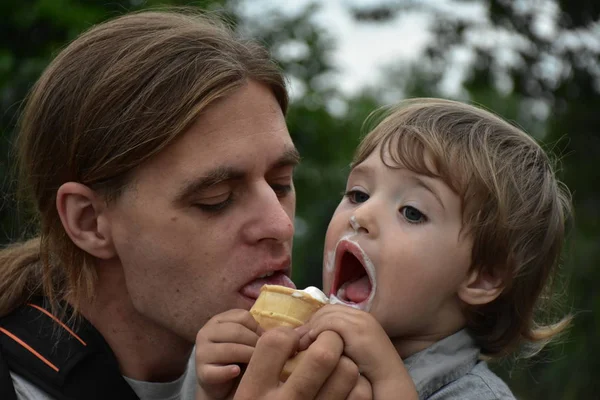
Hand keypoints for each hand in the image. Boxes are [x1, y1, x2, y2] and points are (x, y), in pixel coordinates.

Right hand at [195, 309, 261, 399]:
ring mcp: (201, 352)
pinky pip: (217, 371)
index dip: (258, 328)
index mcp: (218, 320)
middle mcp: (206, 332)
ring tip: (257, 363)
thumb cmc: (237, 358)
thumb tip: (279, 331)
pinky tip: (237, 371)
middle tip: (265, 353)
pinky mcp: (201, 372)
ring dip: (248, 356)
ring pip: (230, 349)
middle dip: (255, 342)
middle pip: (237, 331)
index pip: (242, 316)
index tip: (265, 340)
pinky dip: (228, 372)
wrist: (220, 384)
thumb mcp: (245, 340)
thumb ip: (255, 331)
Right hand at [234, 327, 371, 399]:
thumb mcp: (245, 398)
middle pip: (322, 354)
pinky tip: (347, 390)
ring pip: (347, 371)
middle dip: (329, 339)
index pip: (275, 341)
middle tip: (327, 344)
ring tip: (338, 369)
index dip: (289, 334)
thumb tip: (292, 334)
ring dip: (346, 363)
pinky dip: (358, 387)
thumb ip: (261, 370)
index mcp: (253, 393)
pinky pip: (359, 396)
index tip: (294, 342)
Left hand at [304, 304, 417, 399]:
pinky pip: (329, 323)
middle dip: (311, 323)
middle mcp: (360, 315)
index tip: (303, 337)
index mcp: (359, 317)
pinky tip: (310, 346)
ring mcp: (359, 320)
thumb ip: (335, 340)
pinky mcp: (356, 329)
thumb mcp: (347, 350)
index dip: (315, 321)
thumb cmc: (367, 370)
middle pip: (327, 310)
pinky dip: (316, 332)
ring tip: (301, 345)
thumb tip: (308, 339)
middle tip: (299, 340)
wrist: (387, 380)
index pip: (330, 310)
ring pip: (326, 315)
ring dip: (311, 329)